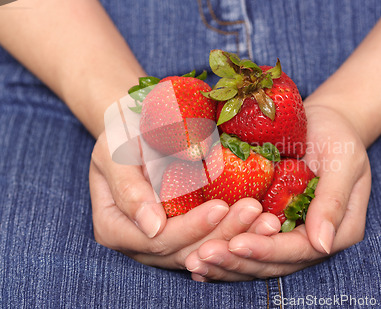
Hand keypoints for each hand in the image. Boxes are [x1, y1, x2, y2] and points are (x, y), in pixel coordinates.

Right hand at [89, 131, 279, 269]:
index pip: (157, 240)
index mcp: (114, 228)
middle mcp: (138, 244)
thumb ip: (129, 188)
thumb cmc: (121, 134)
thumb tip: (152, 226)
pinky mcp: (186, 235)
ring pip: (204, 251)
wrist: (134, 128)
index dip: (191, 227)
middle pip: (185, 250)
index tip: (221, 206)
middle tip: (255, 212)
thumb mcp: (116, 152)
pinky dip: (238, 233)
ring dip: (237, 237)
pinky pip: (213, 241)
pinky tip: (262, 222)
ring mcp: (163, 243)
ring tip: (267, 221)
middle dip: (223, 234)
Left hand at [185, 104, 370, 280]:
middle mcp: (312, 240)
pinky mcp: (268, 226)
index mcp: (337, 231)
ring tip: (194, 260)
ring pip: (256, 261)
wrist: (322, 123)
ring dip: (225, 264)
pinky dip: (224, 253)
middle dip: (237, 261)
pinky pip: (247, 243)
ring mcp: (289, 235)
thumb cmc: (337, 137)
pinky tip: (197, 259)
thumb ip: (332, 201)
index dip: (267, 250)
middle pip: (273, 263)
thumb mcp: (343, 162)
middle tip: (202, 255)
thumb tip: (323, 245)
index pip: (299, 251)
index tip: (236, 243)